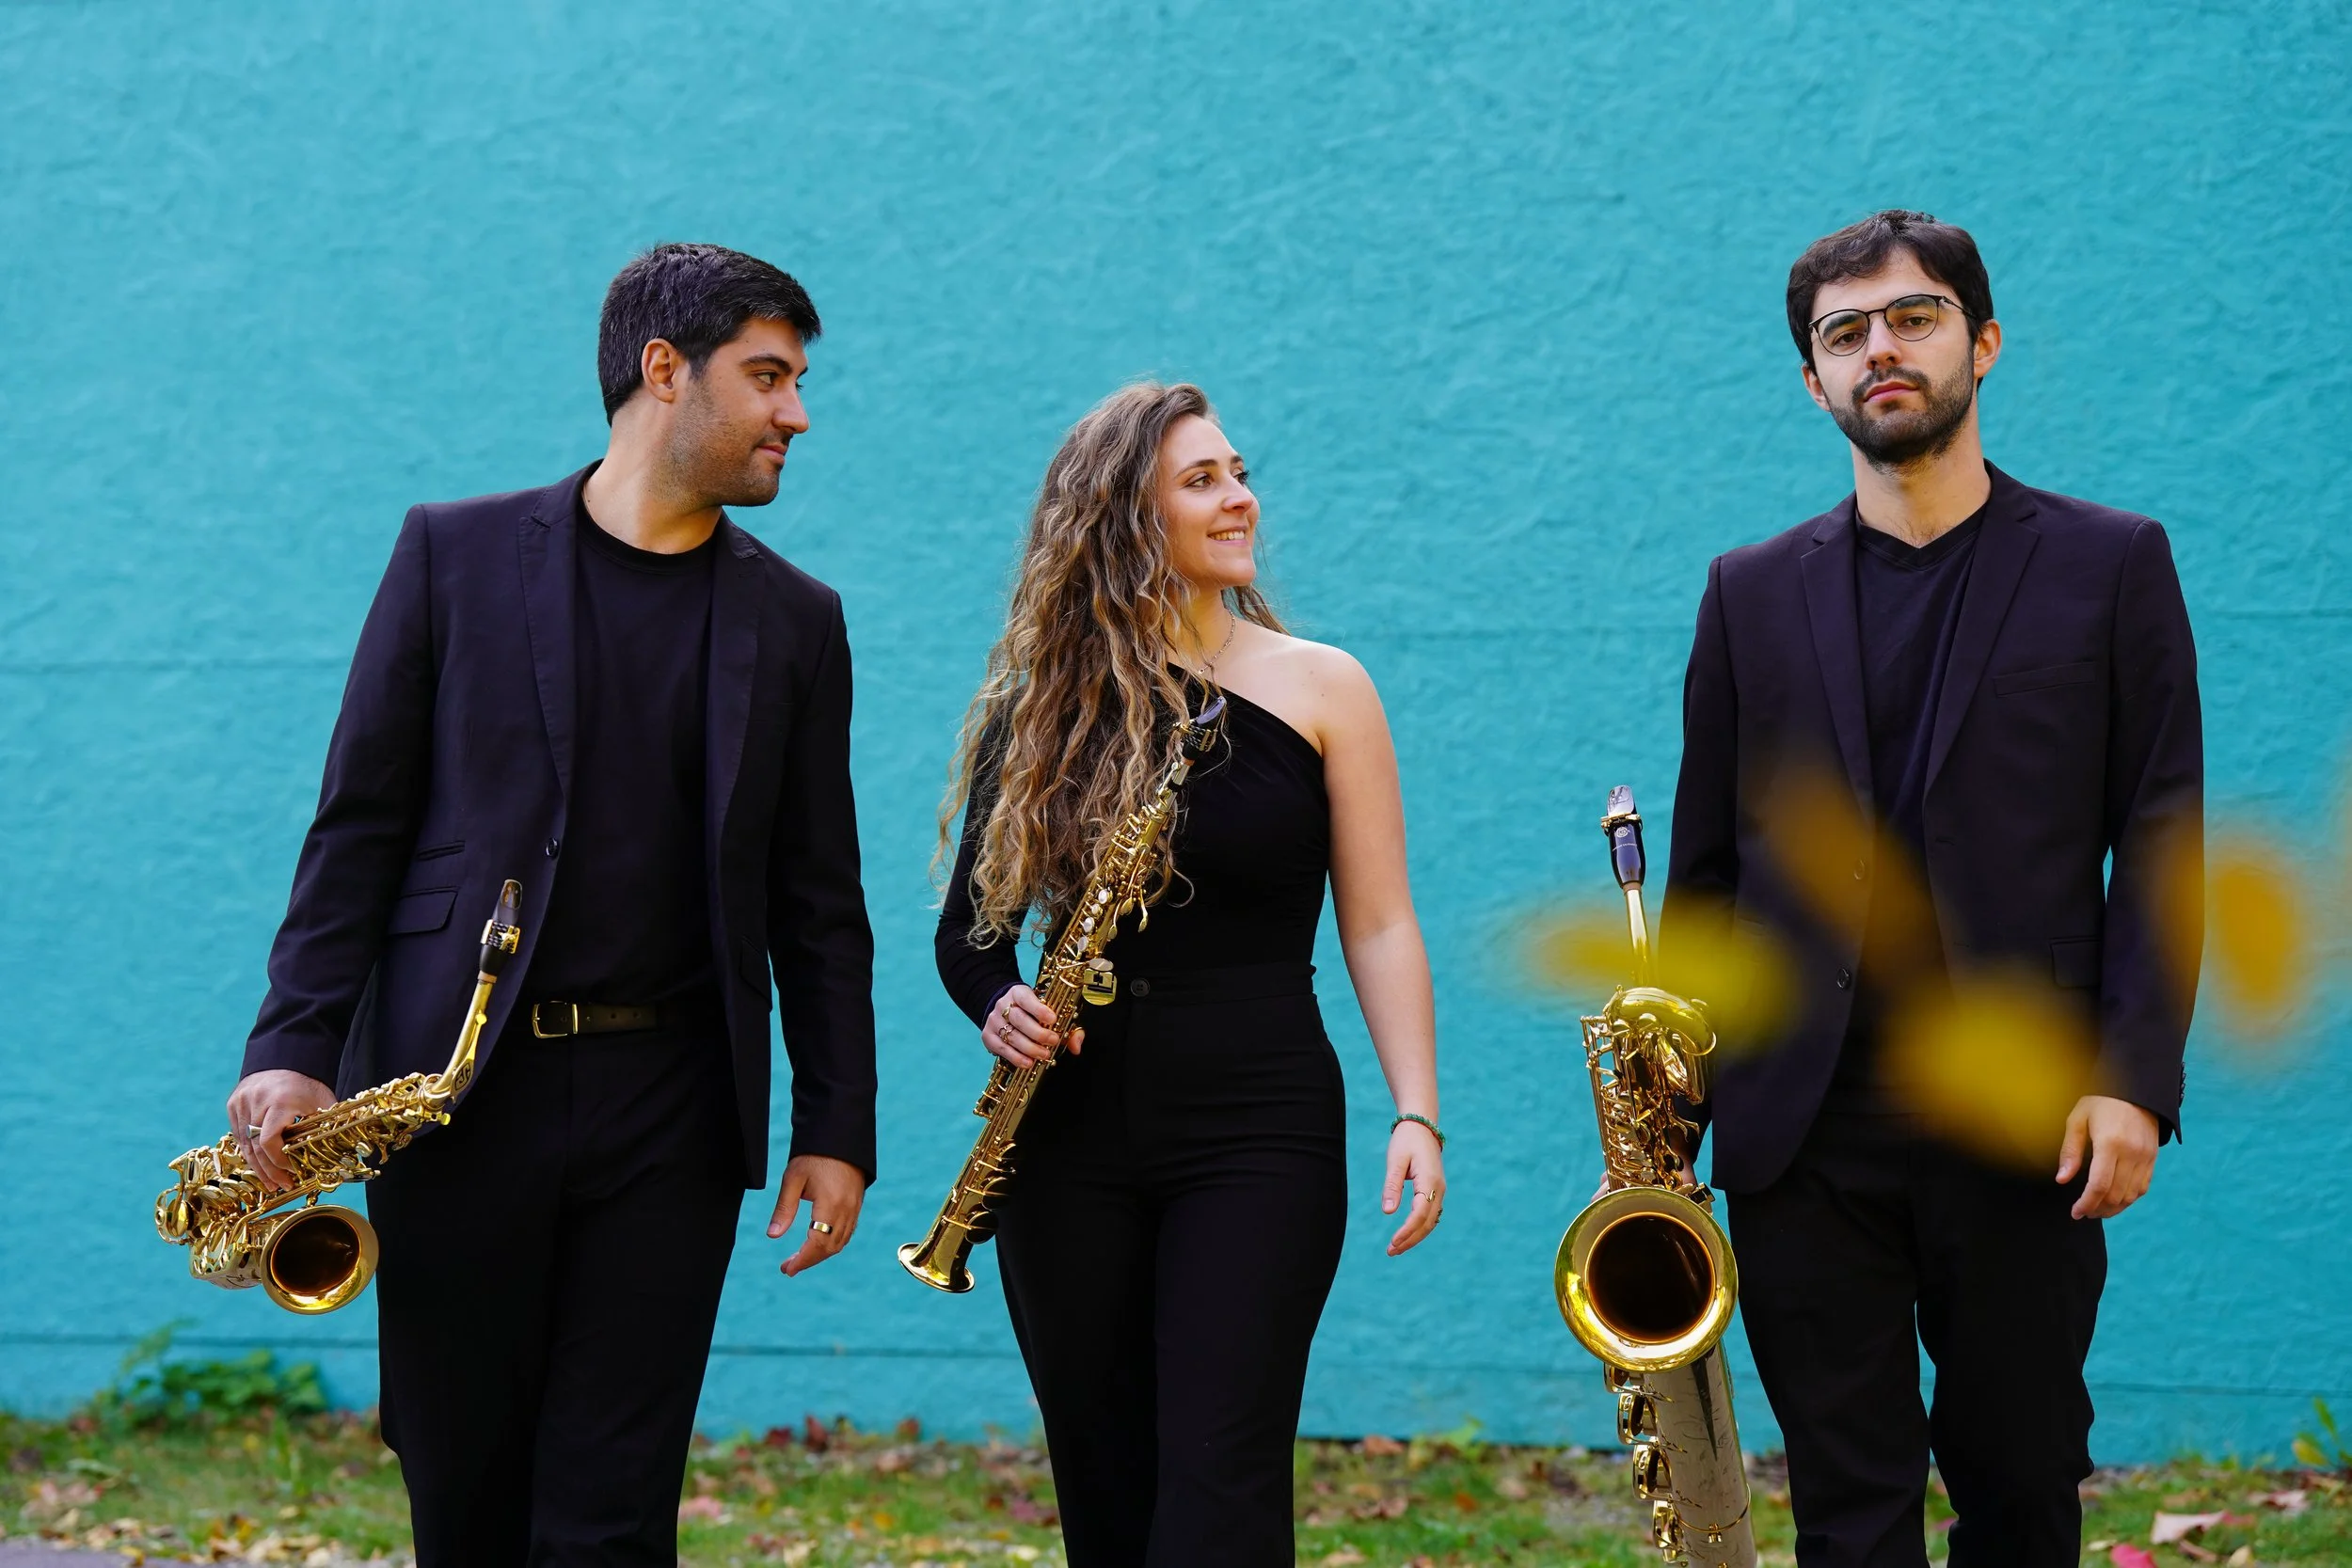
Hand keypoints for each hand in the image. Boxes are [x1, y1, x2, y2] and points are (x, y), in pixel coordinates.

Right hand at [226, 1070, 336, 1191]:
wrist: (285, 1057)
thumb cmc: (308, 1083)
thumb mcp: (322, 1101)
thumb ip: (323, 1126)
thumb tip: (339, 1155)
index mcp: (279, 1101)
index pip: (269, 1140)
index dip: (278, 1161)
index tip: (291, 1172)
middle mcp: (256, 1102)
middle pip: (255, 1146)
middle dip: (268, 1170)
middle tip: (280, 1187)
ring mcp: (241, 1103)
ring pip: (244, 1144)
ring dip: (257, 1166)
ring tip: (269, 1183)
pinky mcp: (233, 1105)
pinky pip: (238, 1135)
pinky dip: (249, 1151)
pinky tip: (260, 1165)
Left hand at [767, 1154, 865, 1276]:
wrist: (841, 1136)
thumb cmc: (814, 1155)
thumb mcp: (793, 1178)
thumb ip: (784, 1209)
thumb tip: (772, 1235)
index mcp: (831, 1204)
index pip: (817, 1244)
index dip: (802, 1260)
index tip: (787, 1269)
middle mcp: (847, 1210)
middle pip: (830, 1248)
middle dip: (809, 1261)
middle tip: (788, 1267)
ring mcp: (854, 1208)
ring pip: (840, 1242)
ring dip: (820, 1254)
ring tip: (800, 1258)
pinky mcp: (857, 1204)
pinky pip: (847, 1233)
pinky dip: (832, 1244)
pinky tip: (818, 1243)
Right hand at [980, 984, 1081, 1067]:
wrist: (1001, 1009)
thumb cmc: (1029, 1012)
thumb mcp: (1045, 1010)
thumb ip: (1066, 1026)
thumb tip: (1076, 1046)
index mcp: (1018, 993)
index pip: (1026, 998)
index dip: (1039, 1009)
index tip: (1053, 1019)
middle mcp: (1003, 1005)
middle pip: (1019, 1019)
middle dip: (1038, 1033)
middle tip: (1053, 1041)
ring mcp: (994, 1021)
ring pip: (1011, 1036)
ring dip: (1029, 1048)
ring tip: (1043, 1055)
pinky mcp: (988, 1036)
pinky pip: (1002, 1049)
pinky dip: (1016, 1057)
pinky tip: (1028, 1062)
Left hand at [1382, 1120, 1445, 1255]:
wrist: (1422, 1126)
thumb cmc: (1406, 1141)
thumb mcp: (1395, 1161)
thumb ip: (1392, 1186)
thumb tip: (1387, 1212)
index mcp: (1429, 1181)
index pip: (1419, 1214)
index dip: (1407, 1231)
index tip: (1393, 1242)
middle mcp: (1438, 1189)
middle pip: (1427, 1223)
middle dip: (1410, 1239)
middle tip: (1390, 1251)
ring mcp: (1439, 1190)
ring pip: (1431, 1221)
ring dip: (1415, 1236)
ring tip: (1395, 1248)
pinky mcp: (1436, 1191)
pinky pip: (1430, 1215)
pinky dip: (1420, 1228)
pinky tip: (1407, 1235)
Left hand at [2057, 1094, 2159, 1219]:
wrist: (2136, 1090)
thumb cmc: (2101, 1102)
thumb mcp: (2078, 1119)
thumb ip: (2070, 1151)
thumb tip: (2062, 1179)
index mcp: (2110, 1144)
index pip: (2099, 1185)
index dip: (2087, 1203)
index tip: (2076, 1212)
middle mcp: (2131, 1153)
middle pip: (2115, 1194)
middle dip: (2098, 1209)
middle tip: (2084, 1212)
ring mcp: (2145, 1157)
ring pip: (2131, 1195)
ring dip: (2114, 1208)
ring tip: (2097, 1210)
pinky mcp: (2153, 1158)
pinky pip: (2142, 1187)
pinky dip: (2129, 1199)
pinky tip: (2115, 1200)